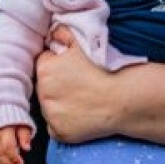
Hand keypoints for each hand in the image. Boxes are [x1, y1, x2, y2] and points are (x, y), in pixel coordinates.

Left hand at [35, 26, 118, 143]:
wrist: (122, 99)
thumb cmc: (104, 70)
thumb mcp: (83, 45)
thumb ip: (64, 33)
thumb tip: (53, 31)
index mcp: (45, 69)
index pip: (43, 65)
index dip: (57, 67)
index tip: (71, 70)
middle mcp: (43, 92)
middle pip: (44, 87)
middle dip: (56, 86)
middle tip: (78, 86)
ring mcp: (50, 114)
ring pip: (49, 108)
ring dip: (59, 105)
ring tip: (81, 101)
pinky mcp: (58, 132)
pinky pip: (55, 127)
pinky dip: (64, 123)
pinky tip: (80, 116)